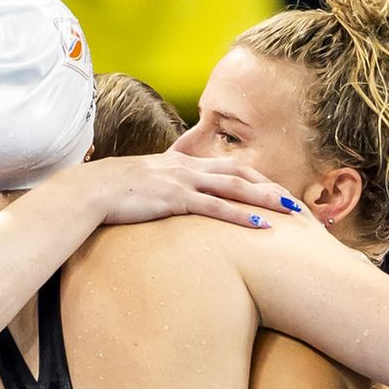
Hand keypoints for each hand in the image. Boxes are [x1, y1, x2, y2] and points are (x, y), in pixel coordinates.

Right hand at [90, 152, 303, 228]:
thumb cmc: (115, 190)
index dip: (256, 178)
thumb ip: (164, 184)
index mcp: (184, 163)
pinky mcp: (176, 199)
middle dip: (271, 187)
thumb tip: (171, 196)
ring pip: (236, 188)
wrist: (93, 189)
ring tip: (290, 211)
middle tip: (295, 202)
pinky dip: (242, 216)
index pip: (230, 167)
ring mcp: (184, 182)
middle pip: (241, 174)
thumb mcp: (146, 181)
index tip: (276, 189)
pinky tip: (261, 225)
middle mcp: (189, 168)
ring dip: (266, 199)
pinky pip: (216, 208)